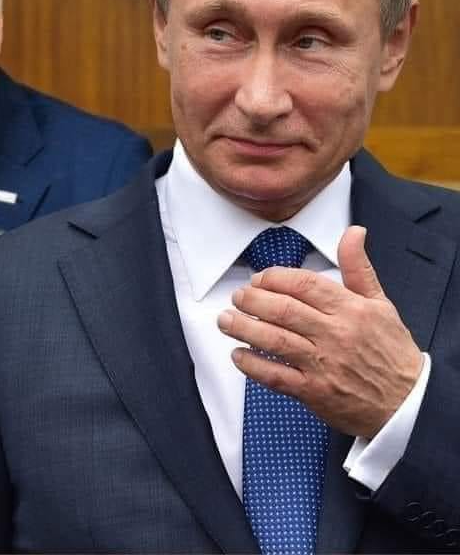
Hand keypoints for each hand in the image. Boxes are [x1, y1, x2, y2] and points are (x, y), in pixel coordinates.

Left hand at [218, 226, 423, 437]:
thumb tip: (353, 232)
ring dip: (243, 328)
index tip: (259, 279)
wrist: (409, 404)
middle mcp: (335, 334)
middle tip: (237, 297)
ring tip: (226, 320)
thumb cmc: (391, 351)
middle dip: (252, 300)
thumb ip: (358, 267)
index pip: (304, 284)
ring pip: (274, 340)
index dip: (274, 278)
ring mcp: (323, 364)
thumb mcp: (380, 303)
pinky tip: (238, 355)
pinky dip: (252, 365)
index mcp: (350, 309)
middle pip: (283, 310)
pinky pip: (275, 376)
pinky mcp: (314, 392)